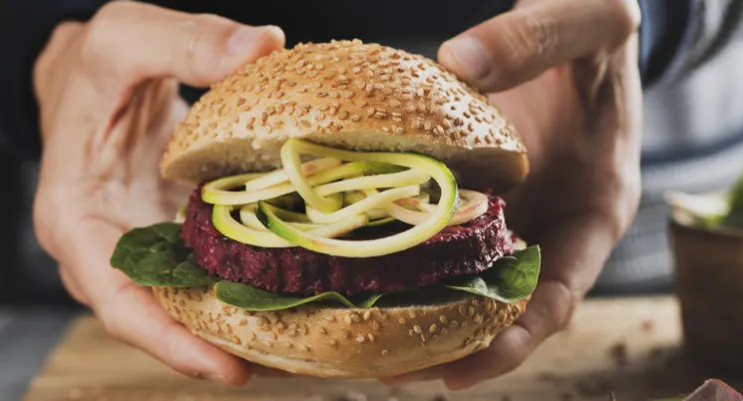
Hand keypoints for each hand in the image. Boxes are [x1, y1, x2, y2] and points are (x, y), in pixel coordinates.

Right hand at [32, 2, 284, 384]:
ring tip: (303, 344)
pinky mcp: (167, 236)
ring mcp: (139, 246)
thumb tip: (262, 48)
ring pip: (185, 303)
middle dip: (218, 346)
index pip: (116, 299)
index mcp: (75, 218)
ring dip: (237, 325)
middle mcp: (105, 248)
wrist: (88, 74)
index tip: (226, 367)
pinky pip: (202, 272)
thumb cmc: (94, 63)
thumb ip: (187, 42)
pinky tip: (292, 292)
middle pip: (160, 318)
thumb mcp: (128, 36)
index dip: (169, 340)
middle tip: (290, 363)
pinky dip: (241, 286)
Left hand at [382, 0, 641, 389]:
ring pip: (467, 283)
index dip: (514, 339)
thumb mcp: (589, 21)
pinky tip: (356, 273)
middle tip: (385, 370)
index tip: (461, 370)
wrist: (572, 32)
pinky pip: (440, 241)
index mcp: (595, 209)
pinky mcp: (478, 203)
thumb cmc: (594, 36)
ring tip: (358, 345)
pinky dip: (406, 264)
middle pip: (505, 309)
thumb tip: (462, 61)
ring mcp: (513, 219)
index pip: (559, 294)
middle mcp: (551, 228)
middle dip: (451, 346)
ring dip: (420, 316)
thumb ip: (538, 36)